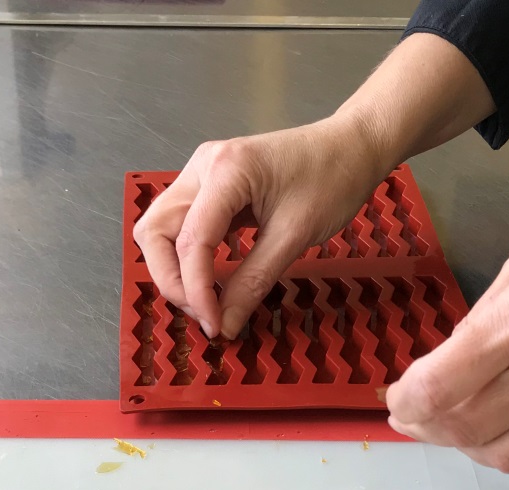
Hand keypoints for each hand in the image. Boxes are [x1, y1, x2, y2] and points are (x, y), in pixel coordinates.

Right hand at [132, 118, 387, 338]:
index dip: (196, 290)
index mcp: (225, 171)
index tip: (215, 324)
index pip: (190, 241)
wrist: (353, 146)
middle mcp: (203, 167)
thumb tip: (225, 324)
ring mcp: (202, 175)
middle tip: (205, 313)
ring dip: (174, 270)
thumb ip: (254, 282)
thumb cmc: (334, 177)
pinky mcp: (211, 188)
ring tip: (206, 300)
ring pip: (161, 230)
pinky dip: (189, 258)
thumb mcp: (295, 236)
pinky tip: (213, 279)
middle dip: (172, 280)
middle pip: (154, 232)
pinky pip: (183, 227)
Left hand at [385, 168, 508, 472]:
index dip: (404, 400)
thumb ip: (485, 319)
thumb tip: (448, 363)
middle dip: (421, 425)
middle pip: (461, 429)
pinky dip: (501, 444)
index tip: (393, 392)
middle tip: (405, 411)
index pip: (440, 388)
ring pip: (499, 453)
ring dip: (458, 445)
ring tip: (443, 421)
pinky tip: (490, 421)